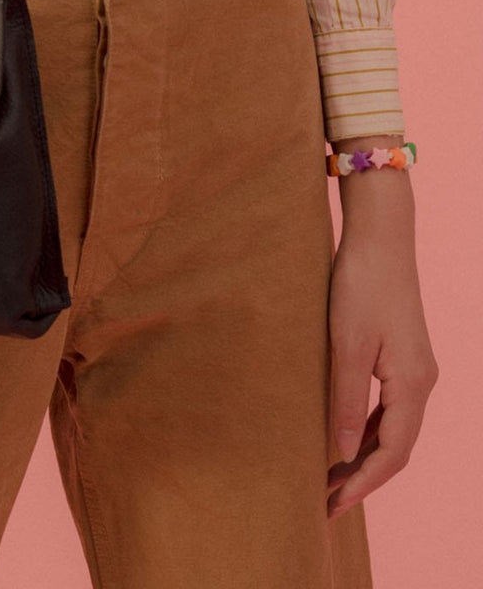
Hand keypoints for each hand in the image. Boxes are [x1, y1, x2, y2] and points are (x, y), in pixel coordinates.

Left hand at [325, 150, 438, 518]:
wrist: (380, 238)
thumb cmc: (360, 285)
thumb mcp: (346, 345)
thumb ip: (345, 399)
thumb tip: (342, 450)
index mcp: (412, 385)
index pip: (391, 454)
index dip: (362, 484)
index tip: (331, 507)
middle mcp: (421, 383)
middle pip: (395, 448)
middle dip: (362, 478)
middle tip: (324, 503)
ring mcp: (413, 370)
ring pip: (392, 429)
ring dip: (362, 456)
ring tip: (327, 479)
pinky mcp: (401, 356)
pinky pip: (388, 408)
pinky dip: (366, 430)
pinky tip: (340, 437)